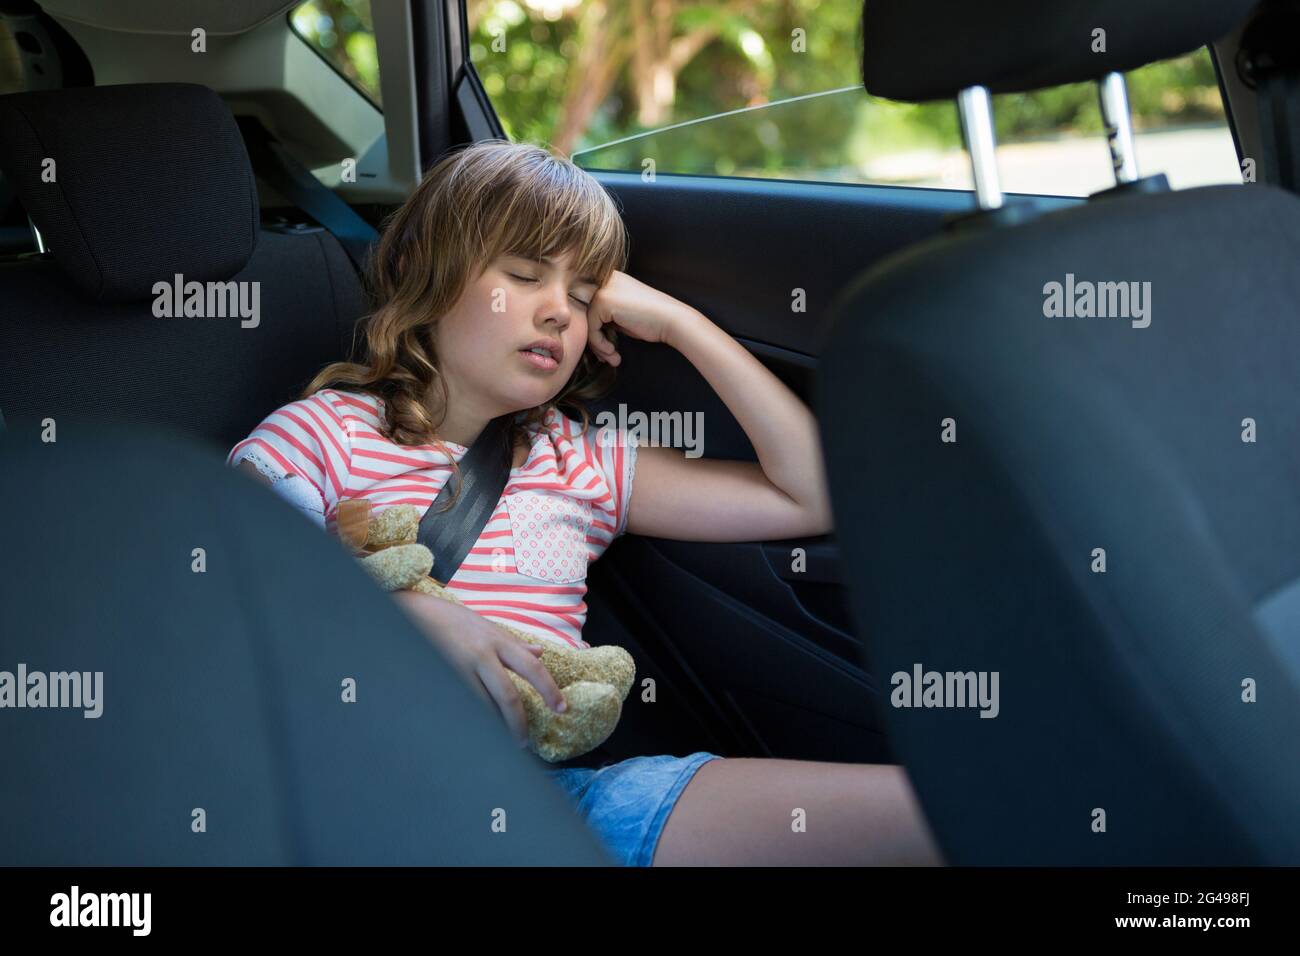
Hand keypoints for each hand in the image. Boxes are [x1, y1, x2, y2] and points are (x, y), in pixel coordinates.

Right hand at [391, 590, 566, 746]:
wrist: (415, 613)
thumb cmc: (455, 620)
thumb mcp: (489, 627)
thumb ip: (514, 644)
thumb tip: (539, 653)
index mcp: (499, 641)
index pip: (532, 668)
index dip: (549, 690)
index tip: (562, 708)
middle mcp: (483, 655)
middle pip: (508, 696)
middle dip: (519, 723)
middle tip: (524, 743)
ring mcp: (460, 668)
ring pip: (483, 707)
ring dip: (494, 728)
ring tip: (500, 743)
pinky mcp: (442, 679)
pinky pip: (462, 706)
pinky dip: (473, 720)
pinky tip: (477, 731)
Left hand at [586, 269, 700, 366]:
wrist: (672, 320)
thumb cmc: (652, 321)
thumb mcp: (623, 314)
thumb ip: (605, 315)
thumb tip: (585, 329)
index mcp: (611, 279)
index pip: (589, 306)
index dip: (594, 330)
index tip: (605, 348)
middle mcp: (605, 280)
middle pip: (586, 313)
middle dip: (594, 339)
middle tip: (607, 356)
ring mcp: (603, 289)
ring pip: (587, 322)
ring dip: (597, 345)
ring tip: (611, 357)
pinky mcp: (603, 301)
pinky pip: (591, 328)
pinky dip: (599, 344)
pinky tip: (613, 351)